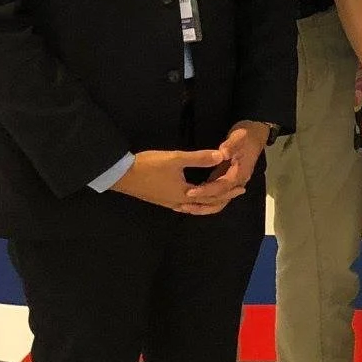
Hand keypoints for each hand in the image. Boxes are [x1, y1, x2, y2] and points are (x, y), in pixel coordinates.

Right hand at [113, 148, 233, 213]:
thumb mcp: (176, 159)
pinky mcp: (162, 201)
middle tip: (237, 192)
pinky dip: (196, 204)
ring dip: (210, 202)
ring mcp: (169, 203)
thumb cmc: (149, 166)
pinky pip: (185, 206)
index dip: (228, 190)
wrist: (121, 175)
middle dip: (223, 197)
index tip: (241, 186)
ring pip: (196, 207)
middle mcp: (179, 203)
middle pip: (206, 203)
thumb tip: (222, 154)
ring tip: (220, 197)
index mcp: (186, 194)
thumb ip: (199, 158)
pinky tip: (195, 200)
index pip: (213, 195)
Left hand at [183, 122, 272, 210]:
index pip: (222, 186)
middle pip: (221, 199)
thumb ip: (231, 145)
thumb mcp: (239, 137)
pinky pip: (217, 195)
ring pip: (219, 201)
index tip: (190, 192)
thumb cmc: (246, 136)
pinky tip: (192, 200)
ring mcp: (232, 183)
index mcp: (240, 173)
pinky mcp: (227, 181)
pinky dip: (205, 200)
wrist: (254, 136)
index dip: (206, 191)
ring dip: (203, 206)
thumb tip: (223, 153)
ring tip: (186, 207)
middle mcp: (237, 182)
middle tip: (183, 204)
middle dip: (202, 203)